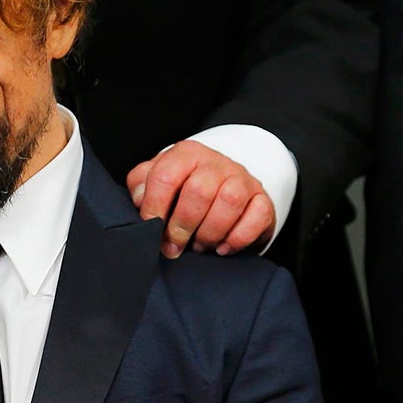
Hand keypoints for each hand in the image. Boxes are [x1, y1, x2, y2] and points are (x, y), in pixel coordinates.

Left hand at [127, 141, 275, 259]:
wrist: (224, 186)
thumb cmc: (185, 187)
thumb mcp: (160, 179)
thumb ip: (142, 183)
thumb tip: (140, 198)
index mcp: (187, 154)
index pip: (165, 176)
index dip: (154, 207)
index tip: (150, 228)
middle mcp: (216, 163)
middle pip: (198, 191)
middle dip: (182, 226)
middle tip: (173, 247)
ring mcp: (242, 179)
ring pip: (230, 202)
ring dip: (210, 233)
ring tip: (199, 246)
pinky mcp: (262, 199)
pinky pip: (257, 216)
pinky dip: (238, 238)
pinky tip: (223, 247)